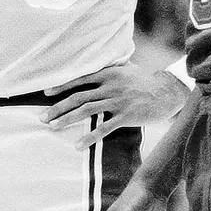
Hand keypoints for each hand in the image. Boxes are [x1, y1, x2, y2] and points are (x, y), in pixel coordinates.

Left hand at [43, 64, 189, 148]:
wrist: (168, 92)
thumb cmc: (145, 81)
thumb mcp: (127, 69)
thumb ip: (110, 68)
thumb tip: (95, 65)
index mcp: (109, 73)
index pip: (80, 79)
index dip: (62, 87)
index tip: (46, 94)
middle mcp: (110, 86)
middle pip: (78, 97)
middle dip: (58, 107)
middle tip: (42, 117)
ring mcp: (118, 101)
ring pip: (86, 111)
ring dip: (67, 119)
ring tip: (53, 127)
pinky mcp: (126, 116)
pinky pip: (104, 128)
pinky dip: (89, 137)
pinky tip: (78, 146)